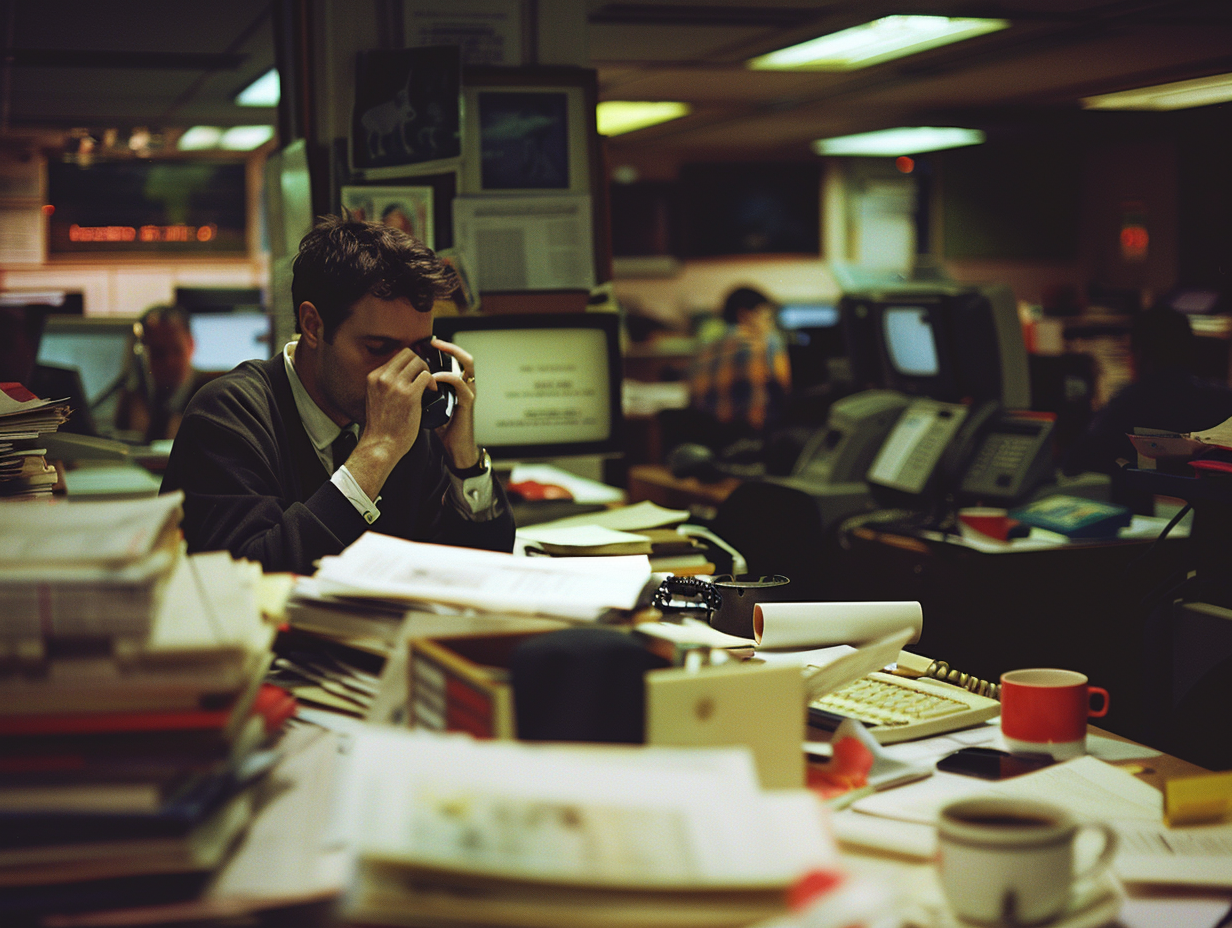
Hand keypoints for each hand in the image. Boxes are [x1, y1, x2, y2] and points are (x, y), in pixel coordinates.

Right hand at [346, 348, 432, 498]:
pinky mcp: (409, 395)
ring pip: (419, 362)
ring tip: (428, 385)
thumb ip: (385, 384)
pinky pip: (427, 376)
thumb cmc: (381, 426)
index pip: (396, 356)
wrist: (381, 445)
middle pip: (408, 354)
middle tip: (425, 377)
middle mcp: (383, 378)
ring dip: (427, 372)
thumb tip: (402, 374)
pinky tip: (432, 391)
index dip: (410, 362)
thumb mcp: (376, 397)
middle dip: (420, 364)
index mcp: (373, 377)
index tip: (416, 372)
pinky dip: (433, 382)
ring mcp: (396, 385)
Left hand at [430, 336, 479, 470]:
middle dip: (450, 347)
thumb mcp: (430, 405)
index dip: (444, 349)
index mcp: (458, 386)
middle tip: (434, 342)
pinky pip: (460, 383)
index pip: (455, 360)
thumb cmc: (442, 427)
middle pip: (465, 357)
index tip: (427, 344)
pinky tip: (434, 377)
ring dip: (451, 355)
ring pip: (467, 364)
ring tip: (436, 353)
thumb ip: (423, 392)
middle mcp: (466, 386)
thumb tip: (403, 382)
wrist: (455, 447)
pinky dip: (447, 376)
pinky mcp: (468, 402)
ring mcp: (468, 392)